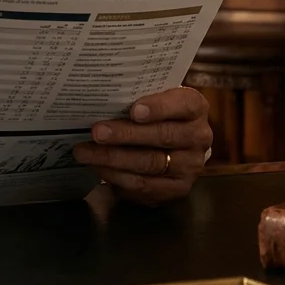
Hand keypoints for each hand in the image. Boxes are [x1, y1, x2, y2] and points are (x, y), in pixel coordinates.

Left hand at [72, 87, 211, 206]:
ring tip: (85, 153)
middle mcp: (199, 137)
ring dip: (113, 159)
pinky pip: (144, 185)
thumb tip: (101, 98)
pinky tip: (98, 168)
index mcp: (195, 108)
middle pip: (162, 136)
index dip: (159, 108)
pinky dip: (117, 177)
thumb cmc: (157, 113)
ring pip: (150, 163)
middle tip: (96, 132)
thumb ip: (137, 96)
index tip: (134, 111)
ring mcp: (190, 165)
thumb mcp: (155, 98)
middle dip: (125, 135)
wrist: (175, 144)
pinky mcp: (178, 188)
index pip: (183, 105)